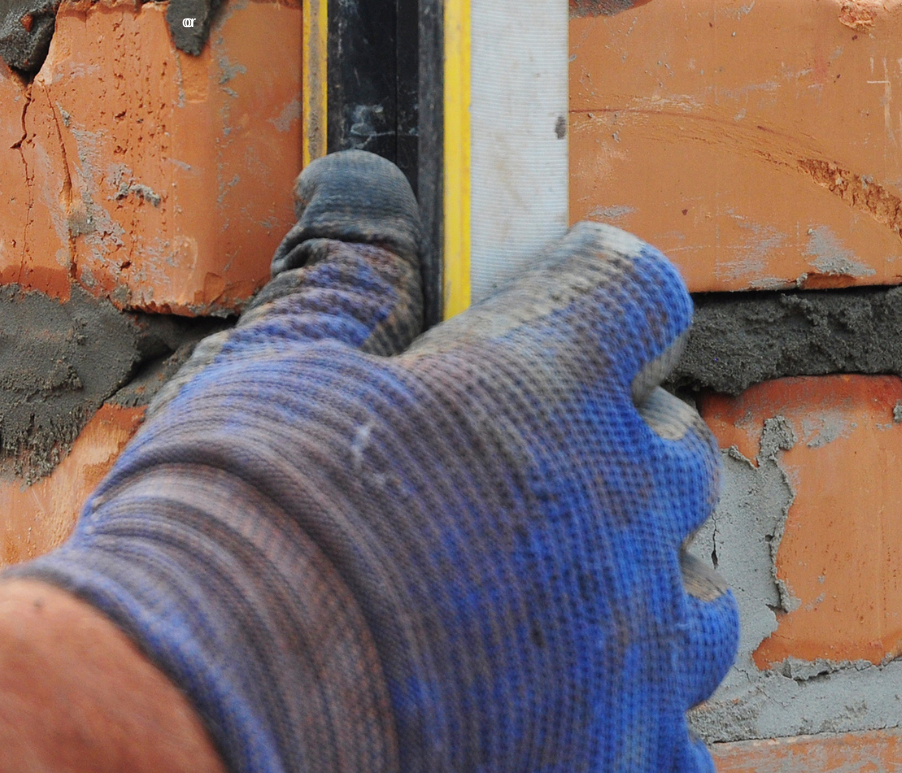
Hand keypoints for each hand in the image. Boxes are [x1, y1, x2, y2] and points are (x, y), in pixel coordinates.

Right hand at [21, 151, 736, 772]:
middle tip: (525, 456)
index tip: (561, 299)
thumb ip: (343, 280)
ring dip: (640, 580)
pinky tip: (565, 711)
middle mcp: (611, 513)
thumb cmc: (229, 534)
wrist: (202, 724)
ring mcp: (627, 654)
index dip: (598, 288)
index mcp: (537, 390)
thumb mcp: (270, 373)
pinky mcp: (614, 764)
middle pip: (674, 444)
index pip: (635, 290)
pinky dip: (634, 721)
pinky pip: (677, 742)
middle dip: (616, 438)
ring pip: (699, 601)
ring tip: (554, 594)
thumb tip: (364, 186)